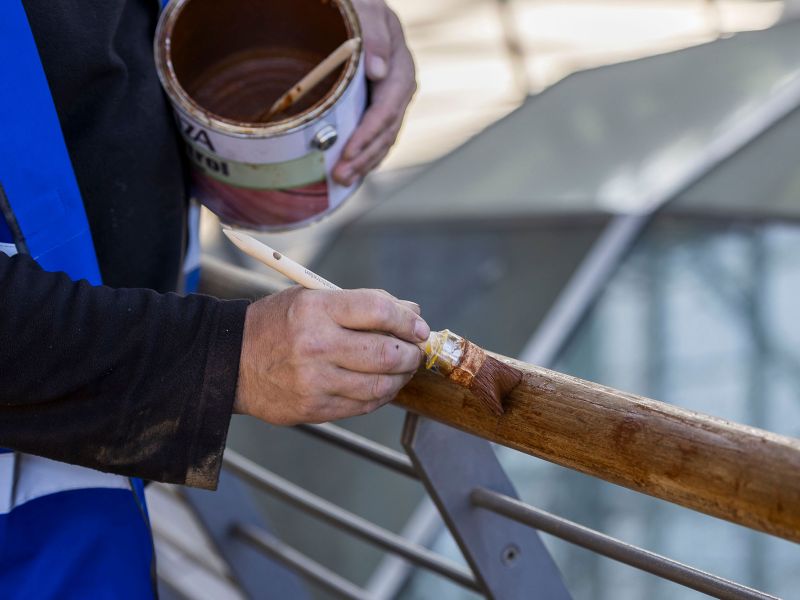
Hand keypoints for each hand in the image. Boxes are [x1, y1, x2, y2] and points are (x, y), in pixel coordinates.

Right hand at [234, 287, 428, 424]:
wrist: (230, 362)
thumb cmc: (275, 325)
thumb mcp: (311, 299)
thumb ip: (361, 304)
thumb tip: (411, 312)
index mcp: (315, 309)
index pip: (379, 310)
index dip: (408, 319)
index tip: (418, 326)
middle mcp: (316, 345)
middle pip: (386, 352)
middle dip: (411, 352)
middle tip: (415, 350)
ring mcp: (315, 381)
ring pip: (380, 384)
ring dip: (401, 376)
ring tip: (403, 367)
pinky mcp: (314, 408)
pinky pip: (363, 405)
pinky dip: (381, 395)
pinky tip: (383, 384)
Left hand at [333, 0, 415, 185]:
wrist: (358, 8)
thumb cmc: (358, 7)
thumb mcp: (365, 9)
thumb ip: (373, 33)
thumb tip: (378, 71)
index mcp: (400, 68)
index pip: (387, 109)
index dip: (368, 134)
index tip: (348, 151)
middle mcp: (400, 88)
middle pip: (387, 131)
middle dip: (364, 156)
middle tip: (340, 175)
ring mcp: (391, 99)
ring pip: (384, 139)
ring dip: (364, 162)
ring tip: (342, 179)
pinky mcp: (379, 107)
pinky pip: (378, 137)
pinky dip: (366, 155)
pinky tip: (353, 170)